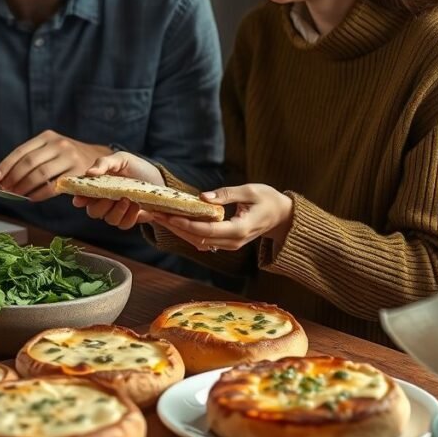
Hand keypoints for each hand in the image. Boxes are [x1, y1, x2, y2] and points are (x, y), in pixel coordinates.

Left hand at [0, 130, 111, 201]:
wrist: (98, 159)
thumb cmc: (66, 157)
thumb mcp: (50, 148)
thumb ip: (31, 158)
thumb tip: (3, 176)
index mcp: (47, 136)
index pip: (21, 151)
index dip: (6, 165)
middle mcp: (58, 144)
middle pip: (28, 163)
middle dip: (13, 178)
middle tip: (4, 189)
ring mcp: (69, 157)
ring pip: (40, 174)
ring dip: (24, 187)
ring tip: (16, 194)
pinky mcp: (77, 172)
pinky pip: (53, 186)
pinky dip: (39, 194)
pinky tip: (31, 198)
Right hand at [70, 150, 162, 229]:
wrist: (158, 177)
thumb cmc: (136, 167)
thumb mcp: (121, 159)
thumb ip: (104, 163)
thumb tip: (89, 173)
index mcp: (97, 186)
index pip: (81, 196)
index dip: (79, 199)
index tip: (81, 199)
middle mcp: (103, 201)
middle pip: (93, 212)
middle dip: (103, 206)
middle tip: (115, 196)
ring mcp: (116, 212)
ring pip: (109, 220)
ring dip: (119, 211)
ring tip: (130, 199)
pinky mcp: (129, 219)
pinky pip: (124, 225)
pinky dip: (131, 217)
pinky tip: (138, 206)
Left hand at [149, 183, 292, 252]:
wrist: (282, 216)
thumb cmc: (268, 199)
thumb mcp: (250, 190)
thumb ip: (226, 194)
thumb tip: (203, 198)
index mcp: (240, 229)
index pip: (207, 230)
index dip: (187, 224)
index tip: (169, 215)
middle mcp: (233, 242)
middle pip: (198, 238)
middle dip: (175, 227)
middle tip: (155, 213)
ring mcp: (230, 245)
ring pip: (198, 241)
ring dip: (178, 230)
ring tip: (159, 216)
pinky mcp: (227, 243)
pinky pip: (203, 240)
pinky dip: (188, 231)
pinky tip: (174, 221)